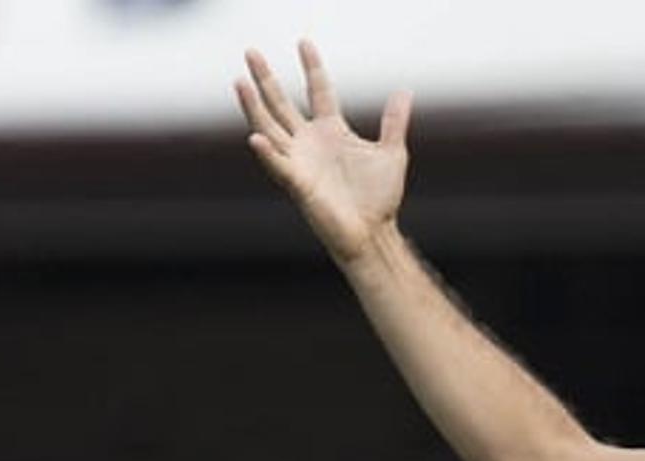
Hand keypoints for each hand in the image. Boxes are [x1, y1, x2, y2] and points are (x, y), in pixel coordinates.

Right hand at [236, 41, 411, 264]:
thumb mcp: (392, 153)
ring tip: (240, 81)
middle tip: (251, 52)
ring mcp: (300, 162)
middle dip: (266, 79)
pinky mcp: (298, 184)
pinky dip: (267, 154)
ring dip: (253, 107)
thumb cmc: (380, 198)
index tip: (304, 42)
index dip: (312, 67)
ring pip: (269, 128)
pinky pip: (278, 166)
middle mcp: (310, 142)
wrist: (374, 233)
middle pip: (281, 104)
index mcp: (332, 131)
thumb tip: (404, 91)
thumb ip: (394, 122)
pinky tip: (255, 138)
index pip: (318, 91)